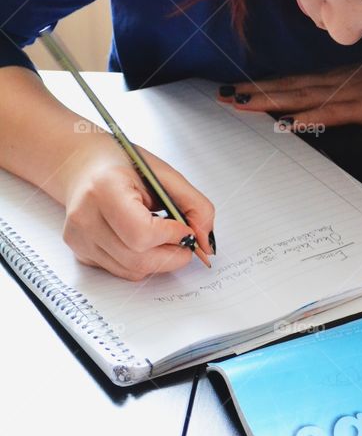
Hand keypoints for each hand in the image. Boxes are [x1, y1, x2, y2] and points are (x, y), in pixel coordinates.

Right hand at [60, 134, 215, 280]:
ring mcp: (80, 238)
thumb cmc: (124, 164)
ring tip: (164, 234)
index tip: (186, 228)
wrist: (84, 165)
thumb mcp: (166, 175)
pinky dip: (142, 260)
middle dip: (173, 254)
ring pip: (132, 271)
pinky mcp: (81, 252)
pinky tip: (142, 237)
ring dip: (159, 259)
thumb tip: (206, 242)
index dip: (172, 236)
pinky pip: (121, 270)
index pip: (141, 233)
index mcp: (104, 189)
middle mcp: (85, 217)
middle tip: (185, 239)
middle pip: (138, 260)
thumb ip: (195, 205)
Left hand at [219, 59, 361, 126]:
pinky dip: (312, 116)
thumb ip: (346, 93)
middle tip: (221, 96)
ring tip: (240, 104)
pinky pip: (335, 113)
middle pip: (289, 87)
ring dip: (271, 101)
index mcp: (337, 79)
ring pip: (303, 97)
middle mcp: (337, 83)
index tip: (233, 90)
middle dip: (254, 93)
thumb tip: (319, 107)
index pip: (292, 83)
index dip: (263, 86)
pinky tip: (292, 122)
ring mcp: (350, 93)